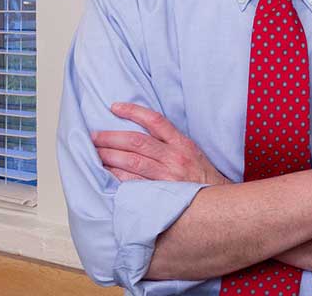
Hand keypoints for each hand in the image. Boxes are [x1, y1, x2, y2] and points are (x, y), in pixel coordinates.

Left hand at [94, 102, 229, 185]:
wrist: (219, 205)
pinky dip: (117, 177)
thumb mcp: (193, 153)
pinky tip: (106, 174)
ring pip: (131, 162)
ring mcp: (167, 176)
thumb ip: (171, 142)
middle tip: (93, 136)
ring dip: (109, 156)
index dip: (132, 111)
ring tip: (94, 154)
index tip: (114, 107)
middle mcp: (174, 157)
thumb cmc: (203, 179)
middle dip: (110, 137)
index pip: (154, 120)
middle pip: (136, 141)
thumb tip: (142, 133)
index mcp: (182, 144)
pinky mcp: (161, 194)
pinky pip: (133, 184)